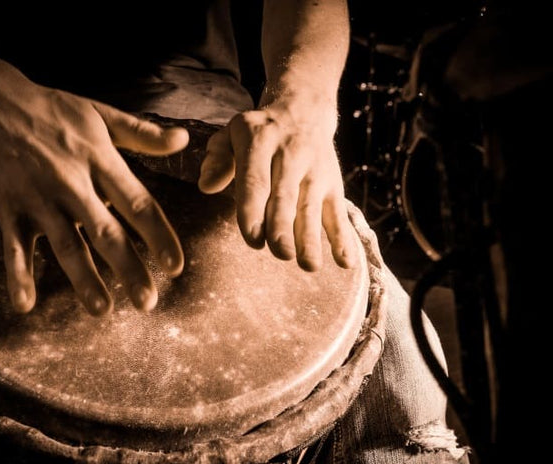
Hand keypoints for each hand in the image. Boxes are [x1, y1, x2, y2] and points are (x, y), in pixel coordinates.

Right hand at [0, 62, 187, 315]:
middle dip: (128, 269)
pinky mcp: (8, 209)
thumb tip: (183, 141)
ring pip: (65, 245)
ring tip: (102, 309)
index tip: (176, 268)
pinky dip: (17, 275)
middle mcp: (72, 183)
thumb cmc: (53, 109)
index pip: (138, 204)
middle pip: (105, 233)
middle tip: (148, 302)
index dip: (159, 237)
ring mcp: (39, 199)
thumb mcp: (102, 115)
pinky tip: (25, 305)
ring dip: (83, 280)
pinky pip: (13, 247)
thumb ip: (143, 134)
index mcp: (100, 161)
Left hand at [196, 103, 356, 270]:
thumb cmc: (258, 132)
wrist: (304, 110)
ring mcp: (315, 171)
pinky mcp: (333, 184)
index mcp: (260, 141)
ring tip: (309, 265)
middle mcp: (291, 155)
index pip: (256, 179)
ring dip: (311, 237)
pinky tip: (345, 263)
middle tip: (281, 253)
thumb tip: (207, 186)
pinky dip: (343, 238)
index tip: (252, 238)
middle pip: (286, 197)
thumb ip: (216, 159)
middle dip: (283, 227)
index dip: (254, 210)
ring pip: (312, 207)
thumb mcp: (231, 133)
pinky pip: (338, 212)